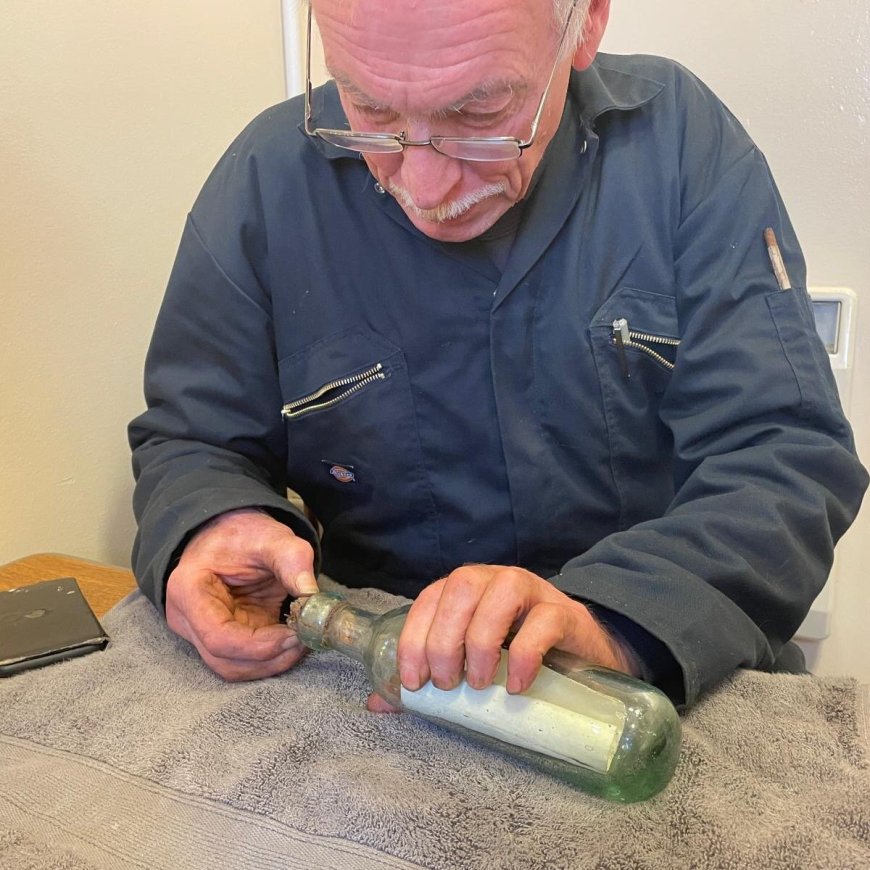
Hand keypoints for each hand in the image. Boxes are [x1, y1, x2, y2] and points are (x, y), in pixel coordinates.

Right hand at [165, 508, 317, 680]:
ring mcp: (200, 632)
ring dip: (271, 663)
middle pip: (224, 660)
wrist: (228, 531)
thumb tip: (311, 595)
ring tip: (301, 640)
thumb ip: (292, 559)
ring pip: (233, 668)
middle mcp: (187, 618)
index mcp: (189, 590)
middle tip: (304, 639)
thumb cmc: (241, 533)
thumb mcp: (270, 536)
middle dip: (269, 657)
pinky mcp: (220, 638)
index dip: (259, 646)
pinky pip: (243, 660)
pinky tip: (292, 640)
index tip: (294, 636)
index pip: (218, 637)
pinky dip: (270, 657)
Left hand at [373, 565, 636, 709]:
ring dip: (481, 641)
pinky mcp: (563, 612)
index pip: (429, 598)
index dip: (414, 637)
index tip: (414, 681)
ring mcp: (532, 591)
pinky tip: (516, 686)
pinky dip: (524, 655)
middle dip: (445, 640)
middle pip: (461, 589)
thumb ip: (427, 678)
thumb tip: (377, 703)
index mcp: (465, 590)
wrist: (581, 653)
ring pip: (501, 594)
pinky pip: (543, 621)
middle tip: (448, 684)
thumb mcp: (468, 664)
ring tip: (480, 683)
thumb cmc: (514, 655)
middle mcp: (494, 580)